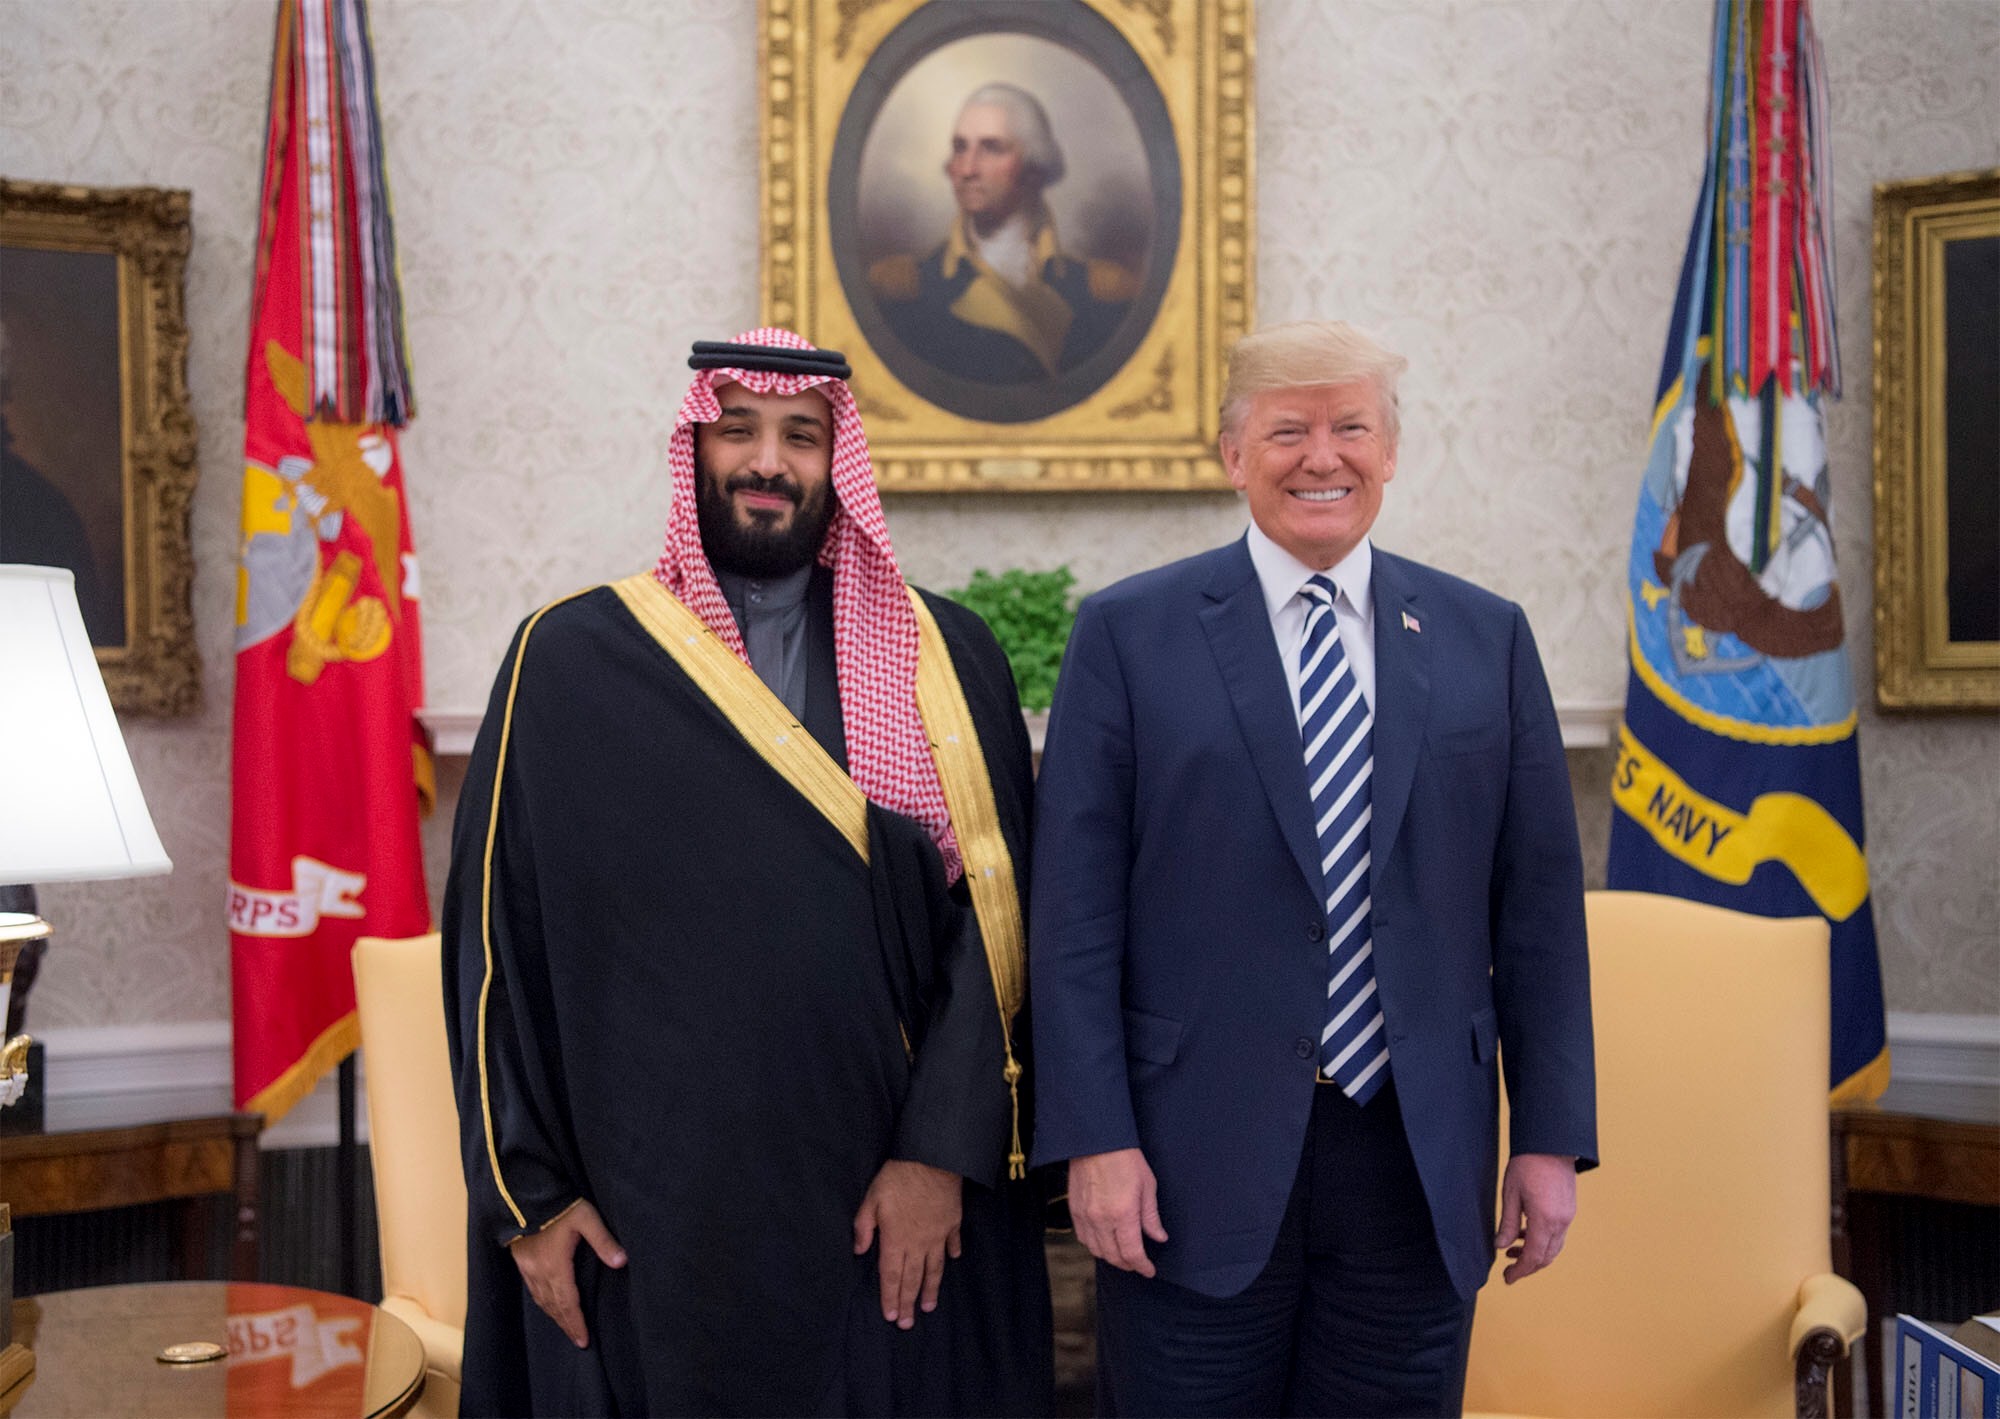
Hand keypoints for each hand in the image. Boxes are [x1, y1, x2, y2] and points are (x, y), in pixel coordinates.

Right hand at [507, 1200, 626, 1346]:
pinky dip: (542, 1301)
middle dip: (566, 1324)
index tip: (583, 1341)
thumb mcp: (586, 1219)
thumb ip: (604, 1241)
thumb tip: (622, 1262)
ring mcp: (527, 1267)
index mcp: (556, 1266)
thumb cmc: (560, 1205)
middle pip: (554, 1306)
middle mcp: (539, 1272)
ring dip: (554, 1315)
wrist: (524, 1195)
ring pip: (541, 1299)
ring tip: (566, 1326)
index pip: (568, 1303)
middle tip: (578, 1340)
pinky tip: (547, 1303)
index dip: (576, 1323)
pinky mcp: (520, 1260)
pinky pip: (532, 1289)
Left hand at [853, 1159, 962, 1328]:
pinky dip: (952, 1254)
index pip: (891, 1275)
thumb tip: (858, 1251)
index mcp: (895, 1240)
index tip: (891, 1316)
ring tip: (929, 1307)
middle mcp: (918, 1244)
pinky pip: (952, 1243)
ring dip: (930, 1289)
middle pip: (912, 1279)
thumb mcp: (872, 1198)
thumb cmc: (898, 1178)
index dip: (890, 1297)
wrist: (934, 1160)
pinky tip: (952, 1261)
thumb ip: (863, 1226)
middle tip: (908, 1325)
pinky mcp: (952, 1222)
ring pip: (934, 1269)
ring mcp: (938, 1235)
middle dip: (909, 1303)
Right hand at [1069, 1147, 1167, 1277]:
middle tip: (1138, 1263)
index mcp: (1123, 1214)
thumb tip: (1158, 1237)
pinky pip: (1083, 1238)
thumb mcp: (1147, 1186)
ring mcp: (1085, 1216)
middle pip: (1114, 1256)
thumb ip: (1151, 1216)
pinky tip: (1104, 1241)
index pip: (1132, 1253)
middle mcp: (1101, 1219)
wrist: (1097, 1141)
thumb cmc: (1125, 1159)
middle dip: (1128, 1264)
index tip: (1149, 1270)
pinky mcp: (1075, 1210)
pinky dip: (1094, 1245)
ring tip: (1122, 1254)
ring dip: (1111, 1257)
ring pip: (1097, 1251)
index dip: (1142, 1266)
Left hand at [1494, 1153, 1576, 1283]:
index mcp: (1545, 1220)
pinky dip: (1542, 1241)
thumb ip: (1508, 1223)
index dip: (1519, 1271)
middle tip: (1509, 1269)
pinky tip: (1525, 1234)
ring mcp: (1568, 1216)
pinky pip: (1558, 1235)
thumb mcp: (1510, 1194)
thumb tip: (1500, 1246)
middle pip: (1546, 1257)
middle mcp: (1561, 1222)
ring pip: (1554, 1247)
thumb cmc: (1527, 1164)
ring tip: (1512, 1249)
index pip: (1533, 1257)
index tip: (1507, 1278)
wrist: (1550, 1143)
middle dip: (1527, 1267)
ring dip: (1535, 1254)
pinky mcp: (1569, 1209)